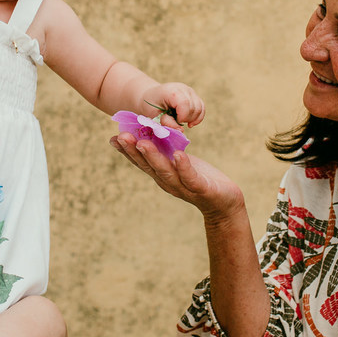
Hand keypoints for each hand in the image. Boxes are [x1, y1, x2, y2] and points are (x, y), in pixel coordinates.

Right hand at [110, 133, 241, 220]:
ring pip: (166, 171)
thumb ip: (166, 152)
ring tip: (143, 142)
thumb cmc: (200, 178)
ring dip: (154, 157)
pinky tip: (179, 154)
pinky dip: (184, 167)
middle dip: (134, 151)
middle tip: (121, 136)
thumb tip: (150, 133)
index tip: (113, 138)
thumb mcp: (179, 162)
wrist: (224, 203)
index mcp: (162, 175)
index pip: (141, 162)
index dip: (127, 152)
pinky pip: (191, 177)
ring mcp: (184, 187)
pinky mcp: (202, 189)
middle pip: (148, 166)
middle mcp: (168, 182)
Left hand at [142, 82, 204, 126]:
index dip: (182, 116)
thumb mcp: (154, 115)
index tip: (175, 121)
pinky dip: (197, 117)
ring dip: (192, 119)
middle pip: (194, 107)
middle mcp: (183, 88)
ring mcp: (190, 91)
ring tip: (181, 121)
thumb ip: (167, 122)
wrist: (150, 96)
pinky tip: (189, 122)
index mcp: (171, 91)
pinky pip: (202, 108)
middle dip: (187, 119)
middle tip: (175, 121)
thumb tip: (181, 131)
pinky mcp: (194, 96)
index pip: (185, 104)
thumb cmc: (150, 106)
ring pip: (200, 108)